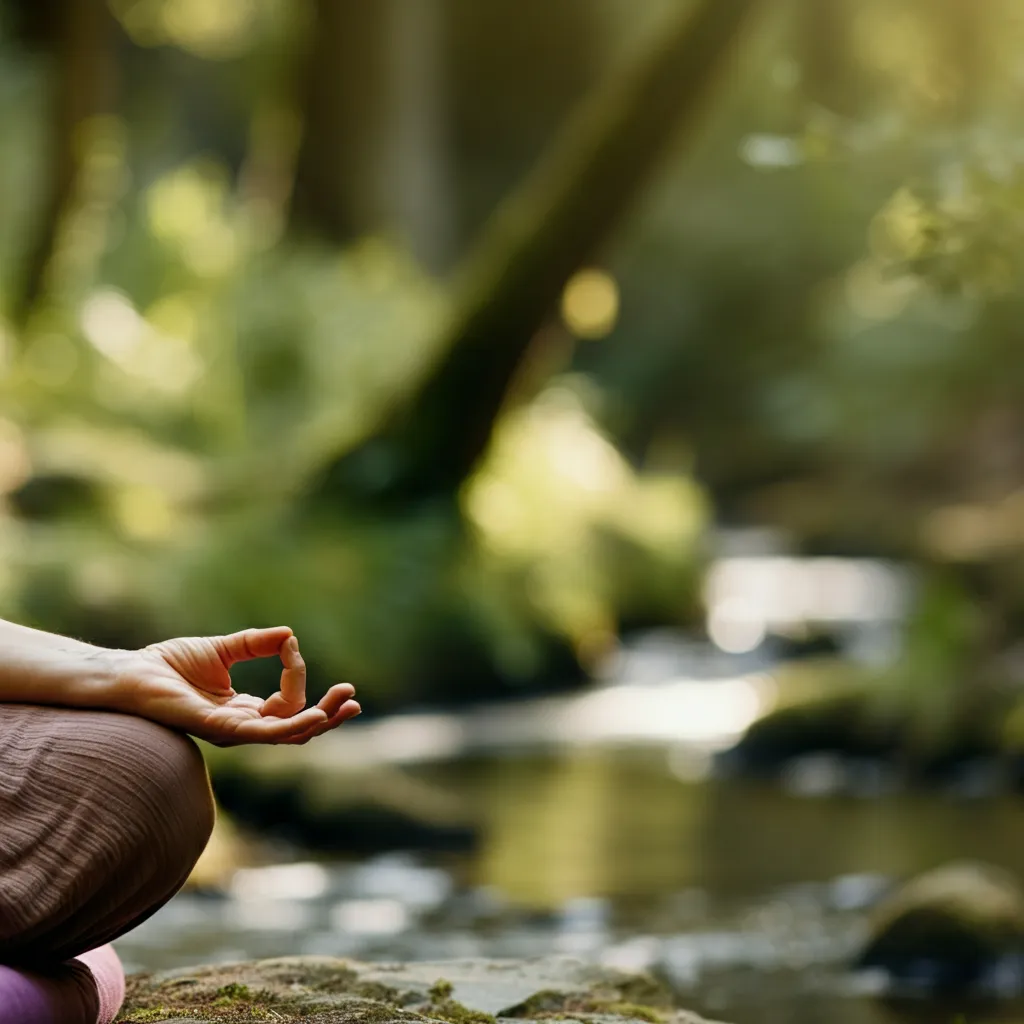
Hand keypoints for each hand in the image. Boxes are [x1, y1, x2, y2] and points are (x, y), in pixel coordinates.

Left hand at [113, 626, 359, 745]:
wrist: (130, 673)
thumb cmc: (167, 665)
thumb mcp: (223, 648)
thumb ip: (255, 644)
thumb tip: (289, 635)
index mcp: (243, 711)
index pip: (286, 702)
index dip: (295, 673)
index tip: (290, 645)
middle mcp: (242, 727)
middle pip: (296, 729)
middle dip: (328, 715)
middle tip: (352, 698)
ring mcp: (232, 731)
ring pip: (287, 735)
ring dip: (319, 721)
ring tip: (344, 705)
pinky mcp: (219, 728)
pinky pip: (263, 733)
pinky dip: (291, 726)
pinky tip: (312, 716)